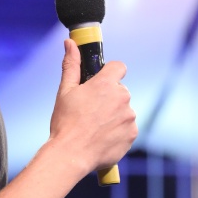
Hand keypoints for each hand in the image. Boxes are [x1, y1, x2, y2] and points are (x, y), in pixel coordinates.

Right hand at [49, 39, 136, 175]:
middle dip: (109, 98)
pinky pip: (127, 128)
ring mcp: (129, 117)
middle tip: (91, 111)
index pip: (119, 67)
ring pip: (124, 110)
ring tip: (95, 127)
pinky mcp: (132, 134)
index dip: (110, 73)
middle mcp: (122, 98)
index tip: (101, 82)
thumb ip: (71, 65)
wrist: (71, 155)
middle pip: (120, 91)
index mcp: (106, 84)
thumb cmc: (65, 123)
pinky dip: (118, 131)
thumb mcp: (65, 91)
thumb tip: (70, 43)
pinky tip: (102, 138)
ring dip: (114, 115)